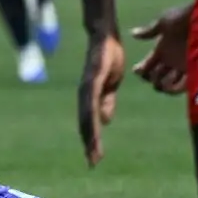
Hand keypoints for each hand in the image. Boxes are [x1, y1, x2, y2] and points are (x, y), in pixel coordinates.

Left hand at [78, 33, 125, 167]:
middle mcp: (85, 92)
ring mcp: (88, 85)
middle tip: (92, 162)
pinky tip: (96, 126)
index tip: (94, 158)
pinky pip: (92, 99)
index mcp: (90, 95)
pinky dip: (92, 114)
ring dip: (90, 134)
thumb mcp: (111, 83)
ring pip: (87, 114)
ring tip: (94, 150)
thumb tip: (104, 121)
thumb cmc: (108, 56)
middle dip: (89, 143)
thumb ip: (106, 100)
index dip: (91, 140)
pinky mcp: (94, 76)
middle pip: (86, 122)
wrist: (105, 34)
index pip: (89, 121)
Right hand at [130, 3, 190, 95]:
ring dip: (160, 85)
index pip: (147, 65)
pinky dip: (172, 90)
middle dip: (150, 78)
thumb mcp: (164, 22)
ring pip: (166, 84)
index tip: (138, 69)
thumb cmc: (184, 18)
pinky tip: (168, 85)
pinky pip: (180, 88)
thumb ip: (149, 31)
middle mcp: (171, 60)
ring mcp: (182, 67)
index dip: (141, 70)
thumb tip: (132, 33)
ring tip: (159, 82)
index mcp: (162, 49)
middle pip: (156, 76)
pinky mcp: (194, 72)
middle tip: (150, 74)